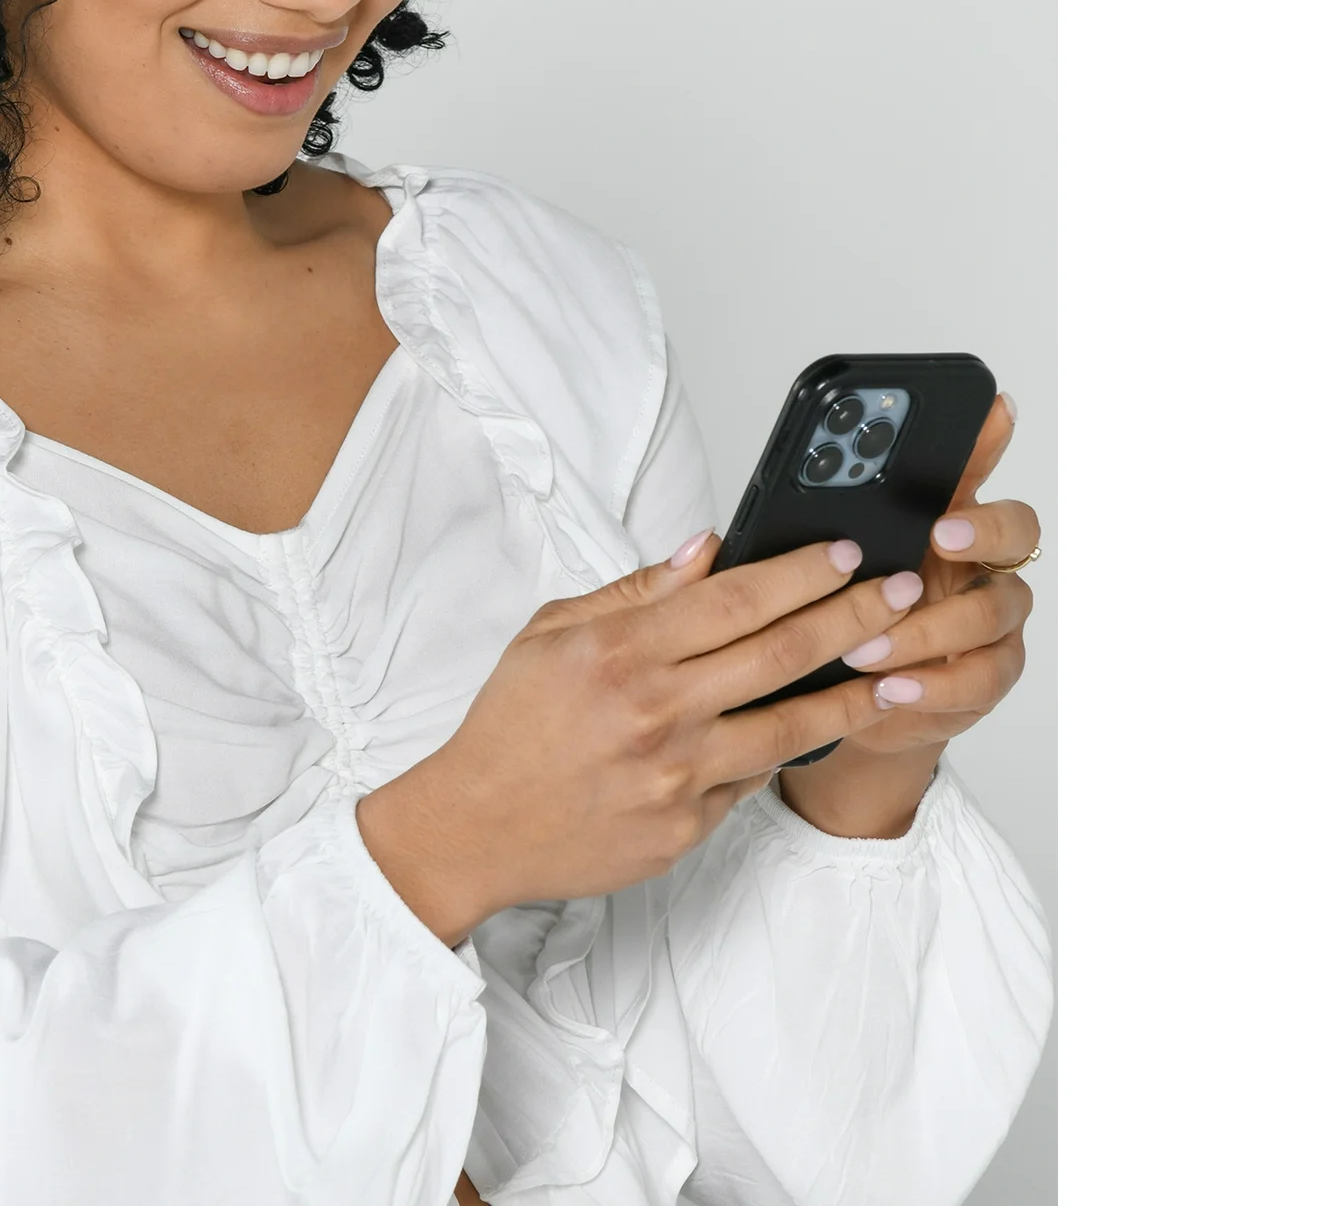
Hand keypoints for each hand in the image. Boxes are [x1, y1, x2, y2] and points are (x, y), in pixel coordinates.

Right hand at [357, 532, 927, 943]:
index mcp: (621, 651)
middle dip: (854, 614)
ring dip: (853, 690)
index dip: (799, 571)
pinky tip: (821, 723)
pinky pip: (753, 779)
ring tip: (899, 663)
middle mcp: (658, 711)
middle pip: (780, 652)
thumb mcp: (552, 632)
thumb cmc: (510, 724)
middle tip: (902, 590)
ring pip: (790, 724)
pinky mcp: (687, 828)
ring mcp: (678, 776)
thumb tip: (706, 551)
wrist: (477, 826)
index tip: (844, 551)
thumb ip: (635, 592)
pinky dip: (789, 747)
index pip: (735, 598)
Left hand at [779, 394, 1037, 834]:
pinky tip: (895, 687)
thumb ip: (793, 543)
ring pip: (995, 609)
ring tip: (867, 645)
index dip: (988, 437)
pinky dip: (937, 683)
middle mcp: (976, 561)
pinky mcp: (989, 672)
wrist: (853, 699)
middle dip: (982, 527)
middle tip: (938, 534)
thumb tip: (718, 532)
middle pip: (1016, 528)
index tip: (991, 410)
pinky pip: (985, 675)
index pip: (971, 465)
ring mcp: (990, 615)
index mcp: (936, 518)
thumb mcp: (808, 572)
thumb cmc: (833, 618)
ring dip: (930, 628)